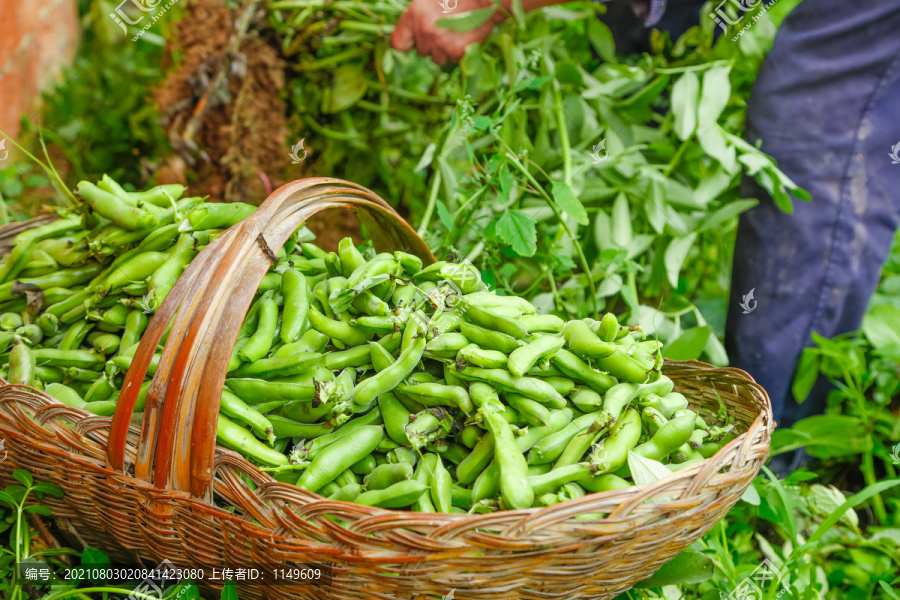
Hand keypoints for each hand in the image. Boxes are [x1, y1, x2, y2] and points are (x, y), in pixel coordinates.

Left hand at [390, 0, 504, 64]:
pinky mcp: (457, 52)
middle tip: (444, 28)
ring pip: (437, 58)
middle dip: (430, 43)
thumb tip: (412, 34)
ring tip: (455, 31)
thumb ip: (416, 17)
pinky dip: (458, 51)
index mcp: (414, 15)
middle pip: (421, 51)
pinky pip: (452, 59)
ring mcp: (441, 44)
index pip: (398, 44)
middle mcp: (425, 32)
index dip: (407, 43)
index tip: (413, 41)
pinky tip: (464, 36)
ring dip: (444, 49)